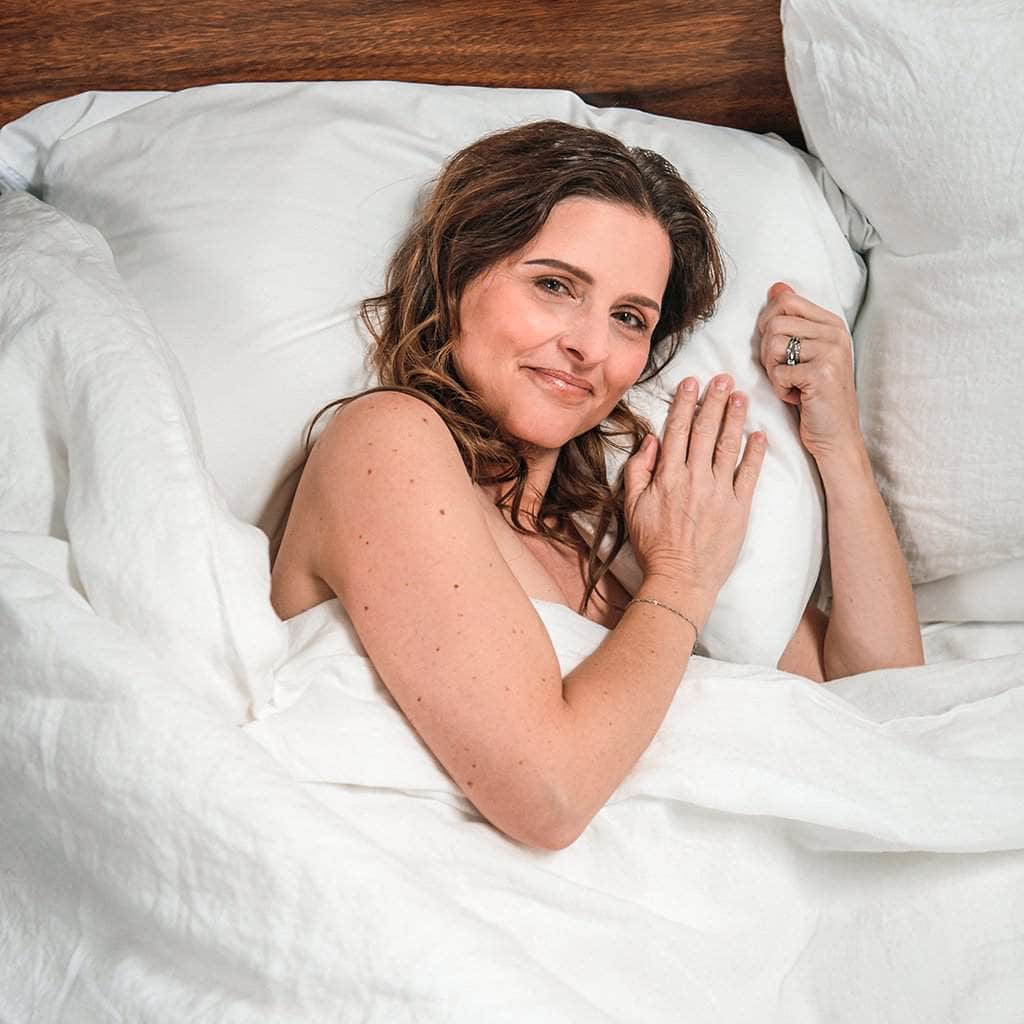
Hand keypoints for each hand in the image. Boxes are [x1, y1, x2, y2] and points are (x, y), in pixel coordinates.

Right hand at [622, 374, 765, 612]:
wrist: (680, 579)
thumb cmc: (653, 545)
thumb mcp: (632, 506)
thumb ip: (638, 471)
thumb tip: (650, 441)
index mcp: (668, 476)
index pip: (678, 430)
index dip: (686, 404)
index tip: (693, 383)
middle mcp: (694, 478)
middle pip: (706, 431)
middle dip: (714, 401)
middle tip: (723, 379)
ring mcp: (719, 492)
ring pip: (728, 445)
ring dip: (736, 418)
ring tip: (742, 396)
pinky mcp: (739, 508)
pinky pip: (749, 473)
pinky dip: (755, 452)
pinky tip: (760, 434)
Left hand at [757, 282, 863, 464]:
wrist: (836, 434)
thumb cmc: (816, 395)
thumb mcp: (805, 353)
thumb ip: (793, 319)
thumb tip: (776, 287)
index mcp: (831, 323)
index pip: (785, 301)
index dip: (768, 325)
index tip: (778, 349)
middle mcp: (834, 333)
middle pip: (774, 323)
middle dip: (767, 352)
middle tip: (783, 371)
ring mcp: (831, 352)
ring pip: (773, 346)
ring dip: (773, 371)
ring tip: (791, 383)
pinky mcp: (822, 373)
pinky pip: (779, 372)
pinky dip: (781, 389)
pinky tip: (797, 397)